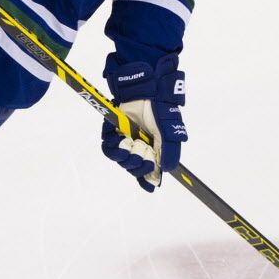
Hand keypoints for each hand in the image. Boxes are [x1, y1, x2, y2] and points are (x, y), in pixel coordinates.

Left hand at [100, 54, 186, 190]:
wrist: (145, 92)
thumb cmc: (159, 111)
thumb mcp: (169, 134)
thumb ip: (169, 152)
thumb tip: (166, 170)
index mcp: (152, 148)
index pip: (148, 170)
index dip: (148, 180)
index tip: (150, 186)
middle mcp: (137, 146)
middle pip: (134, 168)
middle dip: (140, 166)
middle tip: (146, 155)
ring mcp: (124, 139)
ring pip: (121, 160)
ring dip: (127, 158)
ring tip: (135, 146)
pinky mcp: (112, 131)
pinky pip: (108, 147)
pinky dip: (115, 148)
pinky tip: (123, 141)